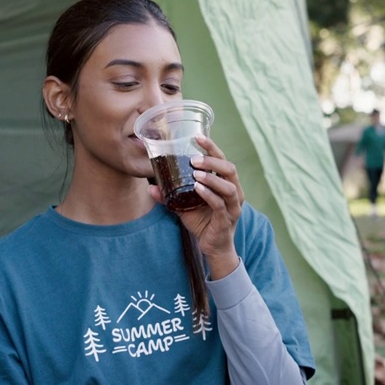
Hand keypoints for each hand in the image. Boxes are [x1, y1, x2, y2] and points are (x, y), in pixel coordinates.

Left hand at [149, 134, 242, 278]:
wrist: (213, 248)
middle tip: (194, 158)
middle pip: (229, 169)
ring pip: (228, 186)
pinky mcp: (226, 220)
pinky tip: (197, 189)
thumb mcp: (185, 208)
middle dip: (213, 160)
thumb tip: (151, 188)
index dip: (212, 148)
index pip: (223, 161)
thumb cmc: (203, 223)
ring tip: (195, 172)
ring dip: (211, 177)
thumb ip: (171, 197)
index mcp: (226, 185)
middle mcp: (234, 193)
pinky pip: (220, 204)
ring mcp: (232, 207)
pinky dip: (209, 195)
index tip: (198, 136)